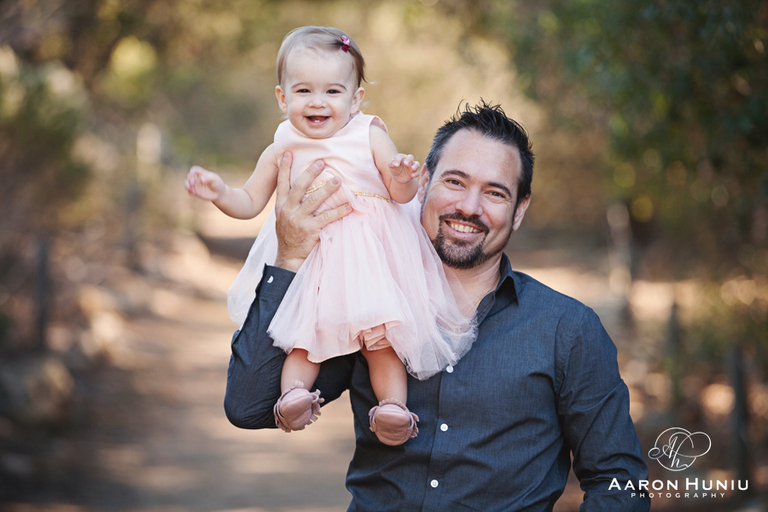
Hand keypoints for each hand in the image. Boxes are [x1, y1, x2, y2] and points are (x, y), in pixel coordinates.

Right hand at [185, 165, 225, 201]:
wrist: (219, 193)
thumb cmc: (217, 184)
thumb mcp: (215, 179)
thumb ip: (208, 178)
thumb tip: (202, 179)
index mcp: (201, 173)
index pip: (194, 169)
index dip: (192, 171)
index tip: (192, 173)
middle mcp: (197, 178)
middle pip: (189, 176)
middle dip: (189, 179)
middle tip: (193, 183)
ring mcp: (196, 185)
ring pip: (187, 183)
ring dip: (187, 185)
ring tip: (189, 188)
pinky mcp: (196, 192)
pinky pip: (190, 191)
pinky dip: (190, 191)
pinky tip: (193, 193)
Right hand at [274, 152, 351, 271]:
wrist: (288, 258)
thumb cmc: (289, 236)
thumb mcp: (283, 218)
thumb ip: (290, 203)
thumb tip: (300, 186)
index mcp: (281, 205)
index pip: (282, 182)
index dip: (284, 167)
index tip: (289, 151)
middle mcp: (287, 210)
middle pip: (299, 186)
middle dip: (310, 172)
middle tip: (322, 161)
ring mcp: (298, 220)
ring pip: (314, 200)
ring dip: (327, 188)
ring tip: (338, 179)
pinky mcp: (310, 230)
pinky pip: (327, 217)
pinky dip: (339, 211)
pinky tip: (349, 206)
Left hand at [389, 154, 419, 183]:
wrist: (398, 177)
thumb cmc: (394, 169)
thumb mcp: (391, 166)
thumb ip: (391, 163)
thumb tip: (393, 164)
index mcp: (401, 158)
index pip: (400, 156)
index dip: (398, 160)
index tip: (395, 165)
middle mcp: (408, 160)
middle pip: (411, 157)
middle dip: (409, 160)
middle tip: (406, 164)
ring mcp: (412, 166)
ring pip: (417, 163)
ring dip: (415, 166)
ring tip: (412, 169)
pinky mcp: (415, 172)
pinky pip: (418, 172)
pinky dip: (416, 173)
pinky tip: (412, 176)